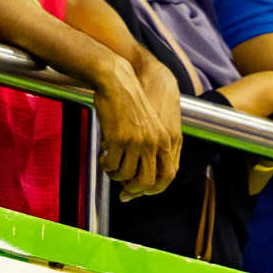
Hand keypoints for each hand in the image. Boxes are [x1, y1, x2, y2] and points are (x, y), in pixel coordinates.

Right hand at [93, 55, 180, 199]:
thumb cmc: (129, 103)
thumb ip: (149, 146)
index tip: (141, 190)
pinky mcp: (118, 139)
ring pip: (127, 175)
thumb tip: (138, 172)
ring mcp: (136, 142)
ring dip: (116, 175)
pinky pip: (112, 164)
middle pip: (148, 181)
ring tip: (110, 166)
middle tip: (123, 186)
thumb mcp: (148, 125)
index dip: (155, 188)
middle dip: (134, 188)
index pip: (168, 175)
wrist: (116, 81)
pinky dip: (106, 165)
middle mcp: (154, 144)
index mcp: (165, 140)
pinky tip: (103, 157)